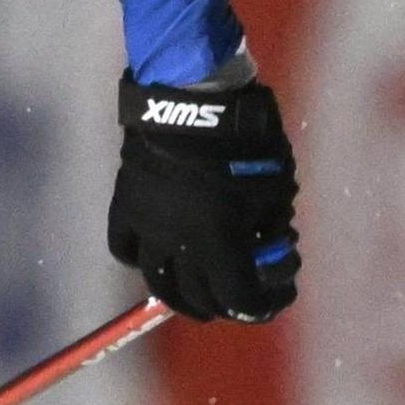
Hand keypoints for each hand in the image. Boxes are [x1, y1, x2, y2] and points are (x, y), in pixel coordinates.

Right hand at [108, 74, 300, 322]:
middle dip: (226, 303)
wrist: (196, 98)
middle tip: (241, 299)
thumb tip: (267, 248)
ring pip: (157, 282)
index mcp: (220, 242)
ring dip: (181, 297)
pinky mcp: (125, 205)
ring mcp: (147, 226)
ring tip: (198, 298)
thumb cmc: (250, 142)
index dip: (264, 306)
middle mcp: (179, 244)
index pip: (239, 298)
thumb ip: (272, 226)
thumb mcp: (280, 188)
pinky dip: (142, 261)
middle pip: (199, 296)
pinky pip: (125, 249)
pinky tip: (159, 257)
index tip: (280, 297)